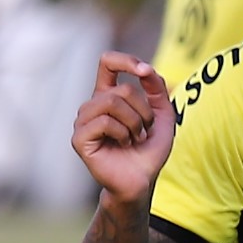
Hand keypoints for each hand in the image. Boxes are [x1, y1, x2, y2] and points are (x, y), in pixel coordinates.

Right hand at [73, 53, 174, 206]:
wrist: (142, 181)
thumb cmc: (149, 150)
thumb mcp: (162, 116)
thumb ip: (157, 89)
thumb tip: (146, 68)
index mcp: (107, 96)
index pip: (108, 62)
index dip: (126, 61)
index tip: (144, 71)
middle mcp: (92, 106)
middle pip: (122, 90)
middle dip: (144, 111)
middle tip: (144, 131)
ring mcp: (83, 122)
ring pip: (113, 103)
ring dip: (134, 123)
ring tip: (135, 138)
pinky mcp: (80, 139)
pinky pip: (105, 121)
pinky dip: (122, 133)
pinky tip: (123, 145)